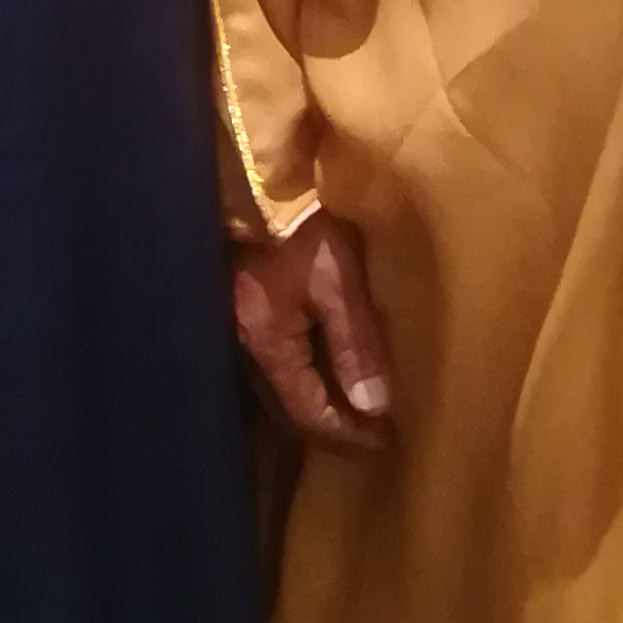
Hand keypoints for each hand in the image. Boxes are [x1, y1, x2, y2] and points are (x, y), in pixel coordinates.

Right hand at [232, 213, 393, 453]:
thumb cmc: (298, 227)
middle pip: (288, 413)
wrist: (252, 181)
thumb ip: (356, 344)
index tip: (387, 442)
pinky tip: (322, 374)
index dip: (349, 435)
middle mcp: (244, 350)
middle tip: (372, 435)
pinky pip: (274, 366)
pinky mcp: (240, 313)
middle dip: (332, 429)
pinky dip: (302, 381)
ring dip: (316, 408)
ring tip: (352, 412)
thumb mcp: (337, 281)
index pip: (309, 415)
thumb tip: (375, 406)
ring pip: (279, 392)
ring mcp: (236, 333)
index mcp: (268, 346)